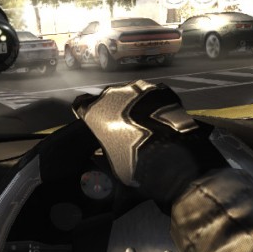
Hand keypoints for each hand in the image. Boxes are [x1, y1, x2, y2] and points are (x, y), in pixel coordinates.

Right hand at [72, 80, 226, 207]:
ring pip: (132, 94)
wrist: (170, 155)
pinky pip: (154, 95)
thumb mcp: (112, 163)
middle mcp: (113, 94)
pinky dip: (156, 105)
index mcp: (93, 110)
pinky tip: (161, 120)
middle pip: (109, 97)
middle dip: (115, 110)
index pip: (82, 106)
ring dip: (136, 105)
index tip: (94, 122)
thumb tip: (102, 155)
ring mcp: (138, 89)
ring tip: (146, 125)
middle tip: (126, 128)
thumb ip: (104, 151)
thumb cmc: (136, 161)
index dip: (89, 115)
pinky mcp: (161, 90)